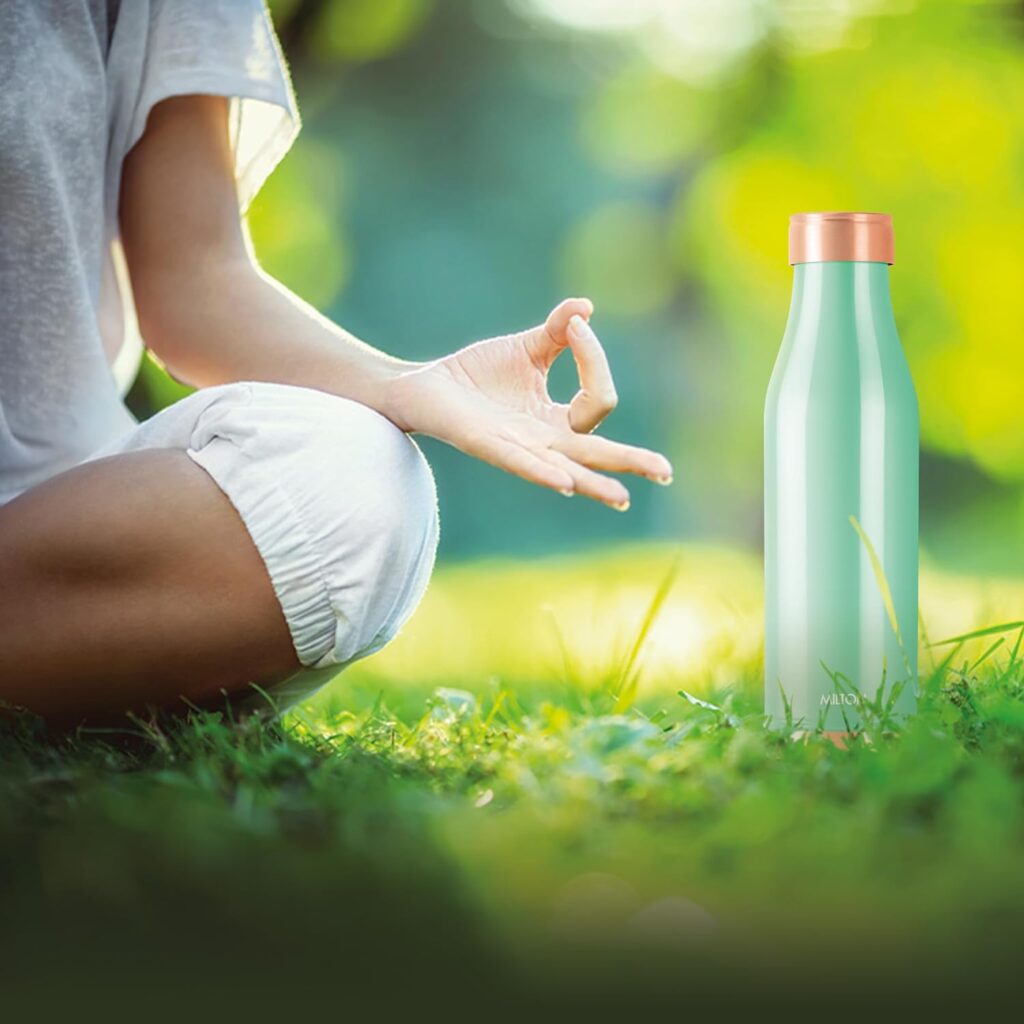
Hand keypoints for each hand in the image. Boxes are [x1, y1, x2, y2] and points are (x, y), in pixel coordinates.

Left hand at [385, 299, 672, 509]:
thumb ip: (558, 332)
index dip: (595, 358)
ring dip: (593, 484)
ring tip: (622, 498)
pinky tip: (563, 483)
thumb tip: (586, 308)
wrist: (424, 385)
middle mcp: (544, 441)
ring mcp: (519, 448)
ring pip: (566, 469)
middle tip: (666, 473)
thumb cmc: (475, 374)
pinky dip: (543, 471)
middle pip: (597, 454)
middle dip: (632, 462)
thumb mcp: (526, 348)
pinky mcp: (489, 447)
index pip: (597, 399)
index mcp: (556, 419)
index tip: (575, 325)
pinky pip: (521, 463)